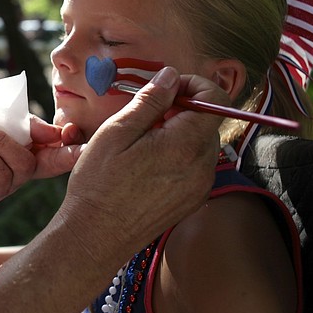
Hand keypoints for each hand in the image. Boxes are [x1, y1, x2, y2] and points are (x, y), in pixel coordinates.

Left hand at [0, 99, 69, 204]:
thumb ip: (24, 123)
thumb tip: (56, 134)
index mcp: (24, 147)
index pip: (57, 152)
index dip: (72, 147)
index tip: (79, 137)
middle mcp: (18, 169)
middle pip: (47, 162)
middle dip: (39, 142)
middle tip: (26, 127)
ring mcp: (4, 184)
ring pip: (23, 167)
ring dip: (1, 142)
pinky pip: (1, 178)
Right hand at [59, 67, 223, 261]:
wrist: (95, 237)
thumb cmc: (99, 184)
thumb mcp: (117, 132)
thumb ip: (150, 100)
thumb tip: (171, 76)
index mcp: (186, 145)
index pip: (216, 97)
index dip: (193, 84)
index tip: (166, 88)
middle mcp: (203, 166)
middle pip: (207, 119)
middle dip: (180, 108)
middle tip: (144, 115)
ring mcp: (200, 186)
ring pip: (200, 142)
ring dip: (177, 131)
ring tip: (140, 142)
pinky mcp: (192, 200)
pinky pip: (194, 164)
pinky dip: (176, 154)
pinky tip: (145, 163)